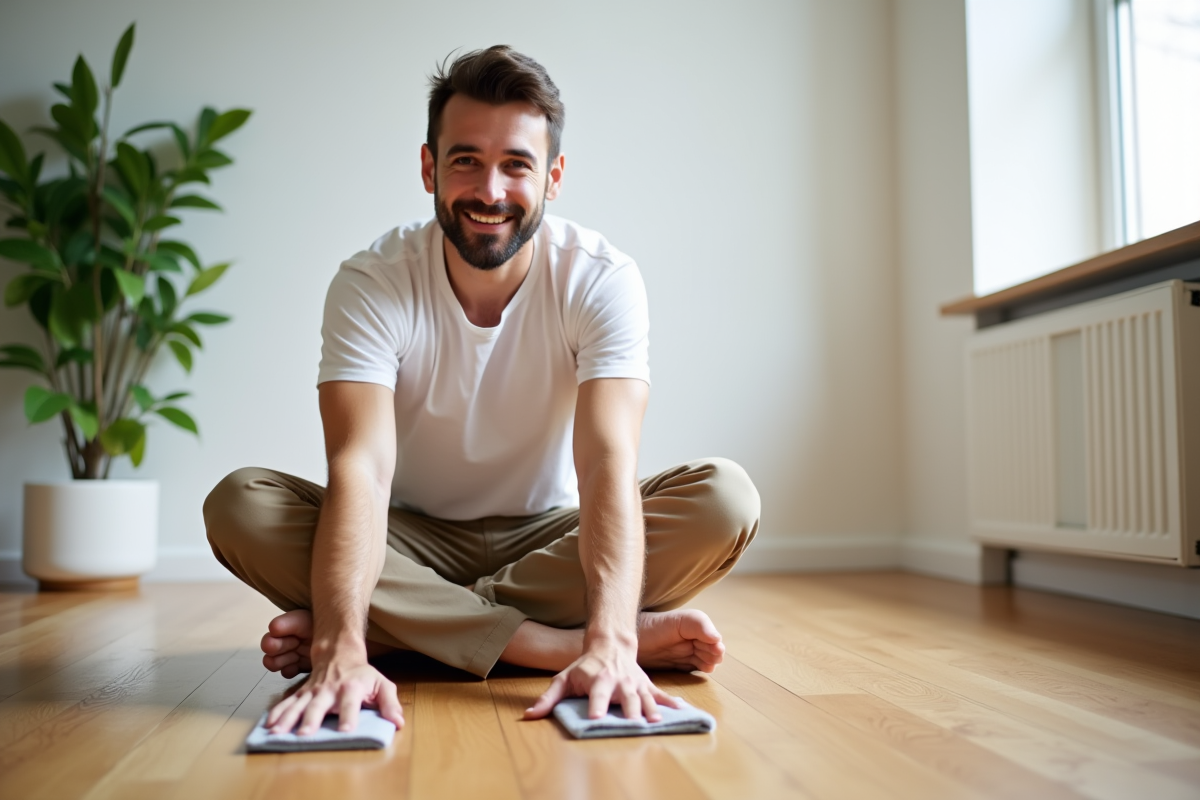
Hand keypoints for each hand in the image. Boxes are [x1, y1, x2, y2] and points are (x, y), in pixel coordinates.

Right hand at [266, 647, 403, 734]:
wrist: (341, 653)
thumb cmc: (363, 675)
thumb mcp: (382, 685)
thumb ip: (390, 703)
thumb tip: (398, 722)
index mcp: (351, 687)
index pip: (350, 704)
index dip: (348, 717)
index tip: (345, 732)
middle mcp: (330, 689)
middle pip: (319, 705)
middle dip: (311, 720)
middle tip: (304, 735)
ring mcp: (313, 691)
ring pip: (298, 704)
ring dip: (287, 719)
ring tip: (277, 733)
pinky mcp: (302, 693)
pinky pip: (287, 702)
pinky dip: (277, 713)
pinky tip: (268, 724)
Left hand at [523, 639, 682, 721]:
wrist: (609, 645)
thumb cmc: (584, 667)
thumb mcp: (563, 679)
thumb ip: (547, 699)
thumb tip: (529, 716)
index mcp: (598, 680)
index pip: (597, 695)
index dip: (597, 706)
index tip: (597, 719)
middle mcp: (619, 682)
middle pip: (626, 698)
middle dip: (630, 712)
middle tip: (635, 726)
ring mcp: (635, 684)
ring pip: (646, 698)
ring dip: (652, 711)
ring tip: (658, 723)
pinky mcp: (646, 686)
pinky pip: (661, 696)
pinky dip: (672, 704)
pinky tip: (685, 712)